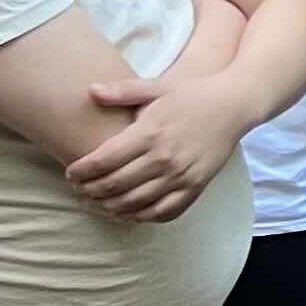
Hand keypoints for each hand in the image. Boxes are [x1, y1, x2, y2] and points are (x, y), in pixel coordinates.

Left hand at [66, 71, 253, 224]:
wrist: (234, 105)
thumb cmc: (191, 95)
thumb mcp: (156, 88)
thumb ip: (122, 91)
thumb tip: (90, 90)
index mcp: (149, 133)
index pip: (102, 161)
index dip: (80, 172)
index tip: (71, 173)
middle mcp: (163, 158)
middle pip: (113, 186)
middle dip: (89, 191)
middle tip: (80, 190)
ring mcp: (181, 175)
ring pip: (134, 204)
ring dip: (109, 207)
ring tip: (97, 203)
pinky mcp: (195, 186)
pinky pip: (163, 212)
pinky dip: (141, 217)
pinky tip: (129, 212)